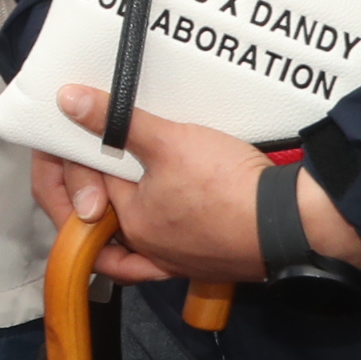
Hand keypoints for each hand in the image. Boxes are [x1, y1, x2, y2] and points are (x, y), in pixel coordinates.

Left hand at [29, 85, 360, 284]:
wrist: (293, 223)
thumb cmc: (228, 186)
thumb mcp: (168, 142)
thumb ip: (116, 120)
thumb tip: (68, 99)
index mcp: (130, 225)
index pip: (81, 188)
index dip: (67, 156)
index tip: (67, 124)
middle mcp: (148, 251)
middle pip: (100, 210)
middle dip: (86, 176)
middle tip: (85, 138)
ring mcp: (177, 259)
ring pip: (128, 232)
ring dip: (113, 201)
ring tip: (110, 169)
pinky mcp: (205, 258)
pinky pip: (161, 246)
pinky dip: (146, 228)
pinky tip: (148, 213)